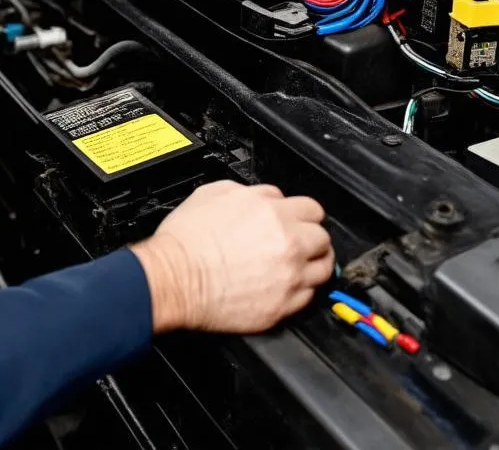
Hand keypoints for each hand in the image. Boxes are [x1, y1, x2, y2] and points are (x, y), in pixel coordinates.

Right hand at [131, 180, 333, 333]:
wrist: (174, 278)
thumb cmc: (186, 239)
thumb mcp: (212, 193)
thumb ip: (249, 192)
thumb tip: (263, 198)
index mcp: (272, 212)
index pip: (311, 208)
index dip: (301, 214)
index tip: (296, 221)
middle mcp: (287, 243)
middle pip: (323, 237)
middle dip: (311, 237)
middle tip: (299, 243)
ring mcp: (289, 276)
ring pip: (324, 268)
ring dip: (314, 264)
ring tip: (300, 266)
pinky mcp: (283, 306)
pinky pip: (310, 296)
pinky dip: (301, 290)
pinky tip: (286, 285)